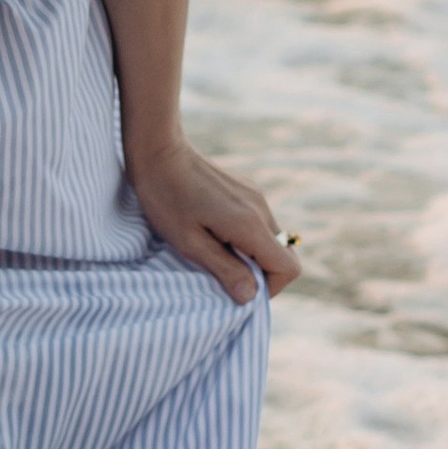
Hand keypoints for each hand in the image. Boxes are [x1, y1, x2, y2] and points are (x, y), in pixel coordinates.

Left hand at [129, 136, 301, 305]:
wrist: (158, 152)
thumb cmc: (167, 199)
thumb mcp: (189, 243)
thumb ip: (224, 269)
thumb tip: (250, 296)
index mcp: (250, 224)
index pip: (288, 266)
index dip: (270, 288)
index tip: (240, 289)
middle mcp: (260, 208)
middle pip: (284, 254)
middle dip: (262, 272)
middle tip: (225, 273)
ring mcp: (256, 196)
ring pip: (272, 239)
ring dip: (252, 254)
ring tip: (215, 249)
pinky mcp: (247, 190)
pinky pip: (259, 223)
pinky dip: (247, 237)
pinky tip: (214, 230)